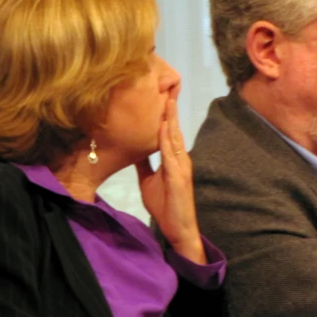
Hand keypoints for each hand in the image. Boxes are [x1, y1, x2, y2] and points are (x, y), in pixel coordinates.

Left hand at [135, 86, 206, 263]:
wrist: (177, 228)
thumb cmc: (166, 206)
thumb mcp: (149, 181)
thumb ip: (144, 164)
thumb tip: (134, 149)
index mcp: (174, 159)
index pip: (170, 133)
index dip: (166, 115)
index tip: (162, 96)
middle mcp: (181, 159)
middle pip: (175, 130)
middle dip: (171, 110)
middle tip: (167, 88)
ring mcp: (182, 167)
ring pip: (176, 139)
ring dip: (171, 120)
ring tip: (168, 101)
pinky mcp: (180, 177)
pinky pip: (173, 155)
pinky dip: (169, 140)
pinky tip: (165, 128)